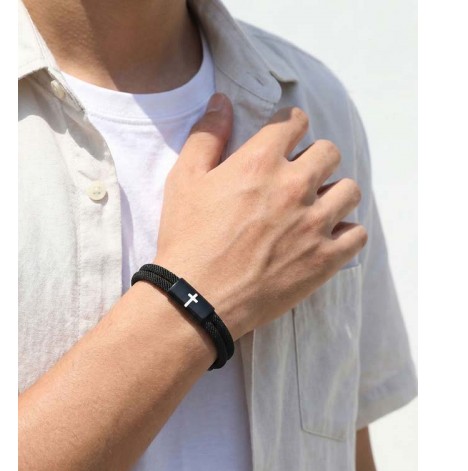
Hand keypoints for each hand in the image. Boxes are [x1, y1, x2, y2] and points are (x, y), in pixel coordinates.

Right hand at [154, 93, 366, 340]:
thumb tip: (222, 102)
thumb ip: (207, 136)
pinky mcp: (324, 260)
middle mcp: (294, 186)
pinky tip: (327, 236)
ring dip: (334, 192)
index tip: (285, 139)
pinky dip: (346, 232)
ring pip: (349, 190)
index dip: (290, 127)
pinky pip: (357, 234)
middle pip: (329, 152)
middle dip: (315, 157)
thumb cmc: (187, 239)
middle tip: (298, 176)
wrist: (197, 298)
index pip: (295, 122)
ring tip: (315, 207)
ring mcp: (314, 224)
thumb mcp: (184, 181)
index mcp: (260, 162)